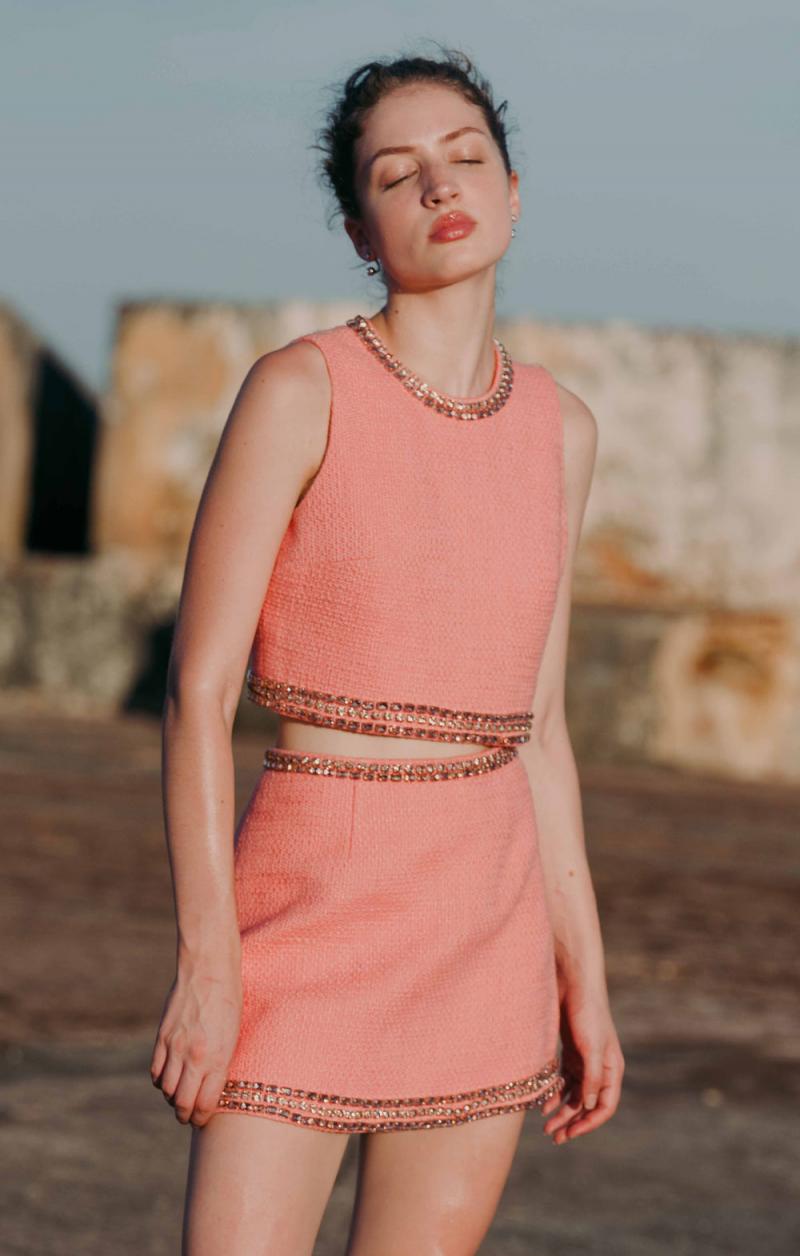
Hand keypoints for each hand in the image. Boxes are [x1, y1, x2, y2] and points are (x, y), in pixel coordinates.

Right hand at [149, 958, 242, 1127]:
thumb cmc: (230, 1001)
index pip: (205, 1103)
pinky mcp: (162, 1037)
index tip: (202, 1120)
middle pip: (182, 1103)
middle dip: (185, 1115)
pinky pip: (155, 1072)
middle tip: (188, 1115)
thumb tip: (209, 1088)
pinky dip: (161, 1081)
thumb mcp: (234, 1035)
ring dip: (172, 1098)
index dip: (202, 1118)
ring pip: (166, 1090)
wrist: (209, 969)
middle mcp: (194, 1056)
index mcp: (217, 1057)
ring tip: (179, 1097)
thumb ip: (220, 1063)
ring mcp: (175, 1047)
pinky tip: (168, 1079)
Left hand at [541, 981, 624, 1144]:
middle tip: (553, 1136)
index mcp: (612, 1069)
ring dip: (561, 1110)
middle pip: (587, 1104)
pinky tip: (542, 1102)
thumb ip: (592, 1077)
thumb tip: (587, 1106)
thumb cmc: (586, 1013)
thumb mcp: (591, 1047)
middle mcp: (600, 1068)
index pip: (604, 1106)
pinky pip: (563, 1080)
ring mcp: (584, 1060)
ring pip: (573, 1094)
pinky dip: (554, 1093)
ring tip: (545, 1124)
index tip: (570, 1134)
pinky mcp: (570, 1051)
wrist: (572, 982)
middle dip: (572, 1122)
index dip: (588, 1123)